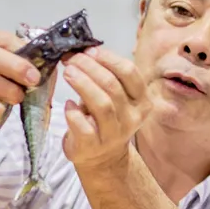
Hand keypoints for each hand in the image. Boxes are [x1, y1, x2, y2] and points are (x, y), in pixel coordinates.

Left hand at [62, 48, 151, 169]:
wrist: (102, 158)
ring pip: (102, 104)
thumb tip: (83, 50)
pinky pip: (84, 127)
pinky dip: (73, 113)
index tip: (89, 50)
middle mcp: (133, 117)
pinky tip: (67, 105)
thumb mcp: (117, 98)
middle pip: (112, 86)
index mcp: (142, 101)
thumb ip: (107, 76)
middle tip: (72, 59)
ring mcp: (114, 134)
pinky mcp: (94, 146)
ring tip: (68, 72)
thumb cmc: (106, 119)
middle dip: (90, 67)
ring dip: (83, 84)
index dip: (108, 58)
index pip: (130, 73)